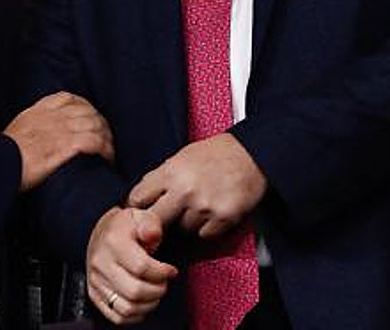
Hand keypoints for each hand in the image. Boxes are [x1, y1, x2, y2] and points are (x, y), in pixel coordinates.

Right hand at [3, 92, 112, 189]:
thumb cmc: (3, 154)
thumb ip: (32, 125)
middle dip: (101, 123)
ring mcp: (61, 130)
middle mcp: (53, 116)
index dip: (86, 107)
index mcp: (40, 110)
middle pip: (88, 111)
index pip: (70, 98)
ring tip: (109, 150)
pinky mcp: (66, 146)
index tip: (91, 117)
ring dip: (107, 138)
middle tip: (106, 137)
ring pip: (95, 125)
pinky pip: (94, 141)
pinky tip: (107, 156)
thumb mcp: (16, 130)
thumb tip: (40, 132)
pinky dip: (104, 148)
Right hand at [87, 206, 176, 324]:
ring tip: (156, 291)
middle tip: (164, 282)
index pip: (141, 267)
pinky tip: (144, 301)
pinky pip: (118, 316)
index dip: (162, 272)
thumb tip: (153, 235)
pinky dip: (136, 315)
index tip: (171, 270)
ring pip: (127, 308)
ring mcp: (96, 281)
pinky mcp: (95, 295)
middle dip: (158, 290)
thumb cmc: (126, 226)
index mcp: (113, 242)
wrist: (101, 232)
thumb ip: (151, 224)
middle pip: (135, 291)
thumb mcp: (141, 216)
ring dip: (149, 304)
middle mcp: (101, 263)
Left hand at [127, 133, 266, 238]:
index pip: (138, 198)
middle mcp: (185, 190)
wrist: (252, 154)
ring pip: (181, 230)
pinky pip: (203, 235)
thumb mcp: (182, 157)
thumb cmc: (217, 153)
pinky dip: (205, 228)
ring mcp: (204, 206)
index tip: (141, 211)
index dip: (137, 206)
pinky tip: (211, 212)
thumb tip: (141, 197)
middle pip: (155, 221)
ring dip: (186, 224)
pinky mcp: (222, 219)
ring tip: (197, 207)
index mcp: (170, 172)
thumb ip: (162, 177)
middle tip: (163, 221)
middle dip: (157, 222)